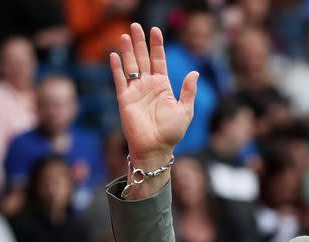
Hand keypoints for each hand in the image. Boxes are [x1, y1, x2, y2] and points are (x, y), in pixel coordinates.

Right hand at [109, 24, 197, 197]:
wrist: (156, 148)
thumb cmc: (172, 132)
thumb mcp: (185, 110)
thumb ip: (188, 91)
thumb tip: (194, 73)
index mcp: (163, 86)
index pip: (158, 60)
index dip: (157, 45)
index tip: (156, 30)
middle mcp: (148, 85)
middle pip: (143, 58)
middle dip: (139, 42)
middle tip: (136, 26)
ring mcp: (135, 91)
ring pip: (130, 65)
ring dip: (127, 50)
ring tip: (125, 35)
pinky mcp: (124, 99)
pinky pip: (119, 80)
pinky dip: (117, 68)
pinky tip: (114, 55)